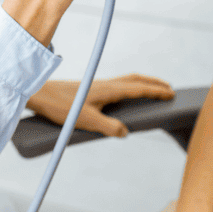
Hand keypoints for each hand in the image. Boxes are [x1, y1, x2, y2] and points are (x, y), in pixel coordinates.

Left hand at [27, 74, 174, 136]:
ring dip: (143, 83)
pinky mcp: (92, 89)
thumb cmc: (61, 107)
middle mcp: (106, 84)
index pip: (139, 88)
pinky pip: (119, 85)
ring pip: (127, 80)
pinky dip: (131, 86)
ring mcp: (99, 85)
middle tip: (169, 88)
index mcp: (109, 90)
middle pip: (136, 79)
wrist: (41, 95)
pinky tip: (127, 96)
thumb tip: (126, 132)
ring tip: (153, 90)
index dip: (156, 91)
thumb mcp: (86, 121)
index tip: (172, 93)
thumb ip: (108, 127)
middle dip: (154, 83)